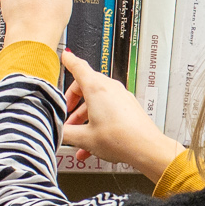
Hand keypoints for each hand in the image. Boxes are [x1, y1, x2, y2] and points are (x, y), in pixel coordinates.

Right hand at [59, 50, 183, 181]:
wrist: (147, 148)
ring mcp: (121, 97)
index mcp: (96, 89)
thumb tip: (57, 131)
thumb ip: (66, 133)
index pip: (79, 68)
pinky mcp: (128, 108)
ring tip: (79, 138)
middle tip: (67, 117)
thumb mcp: (84, 138)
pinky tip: (93, 144)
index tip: (66, 57)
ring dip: (85, 120)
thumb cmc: (120, 139)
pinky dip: (97, 124)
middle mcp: (110, 89)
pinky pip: (108, 111)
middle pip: (86, 88)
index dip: (69, 61)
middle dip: (73, 104)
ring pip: (96, 103)